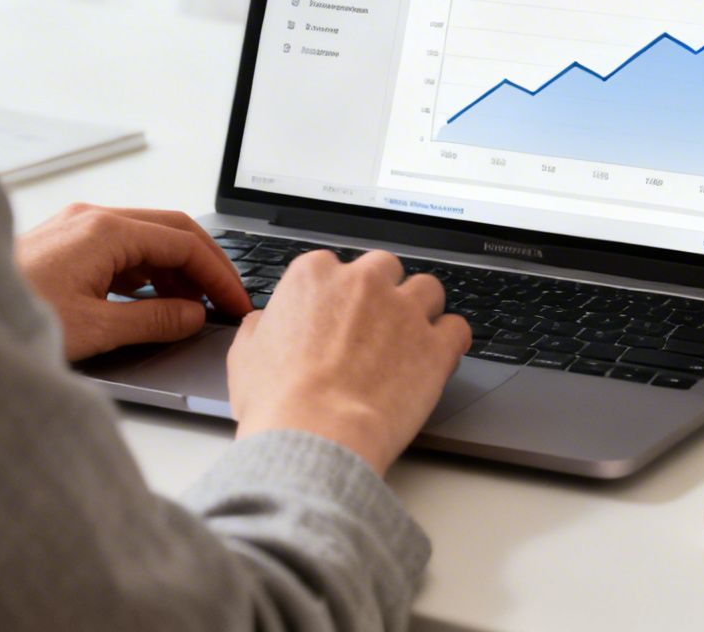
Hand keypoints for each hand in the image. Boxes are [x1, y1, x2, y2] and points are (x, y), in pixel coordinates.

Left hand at [15, 205, 252, 360]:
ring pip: (145, 238)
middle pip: (170, 230)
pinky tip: (152, 300)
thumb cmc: (12, 317)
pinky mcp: (63, 244)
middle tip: (226, 300)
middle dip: (204, 265)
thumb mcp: (94, 329)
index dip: (218, 274)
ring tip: (191, 309)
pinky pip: (120, 248)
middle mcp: (92, 219)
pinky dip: (146, 271)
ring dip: (175, 269)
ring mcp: (76, 227)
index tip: (235, 302)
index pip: (183, 242)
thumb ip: (153, 319)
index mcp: (105, 231)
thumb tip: (192, 316)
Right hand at [227, 250, 470, 476]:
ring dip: (422, 311)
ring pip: (428, 290)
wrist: (316, 436)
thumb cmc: (278, 402)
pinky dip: (450, 341)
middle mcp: (363, 282)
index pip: (336, 267)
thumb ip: (262, 326)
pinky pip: (458, 328)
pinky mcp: (436, 345)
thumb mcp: (246, 355)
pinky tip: (438, 358)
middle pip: (386, 269)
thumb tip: (266, 322)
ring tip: (410, 341)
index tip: (339, 315)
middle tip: (375, 328)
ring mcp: (404, 310)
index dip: (339, 295)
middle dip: (383, 293)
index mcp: (314, 276)